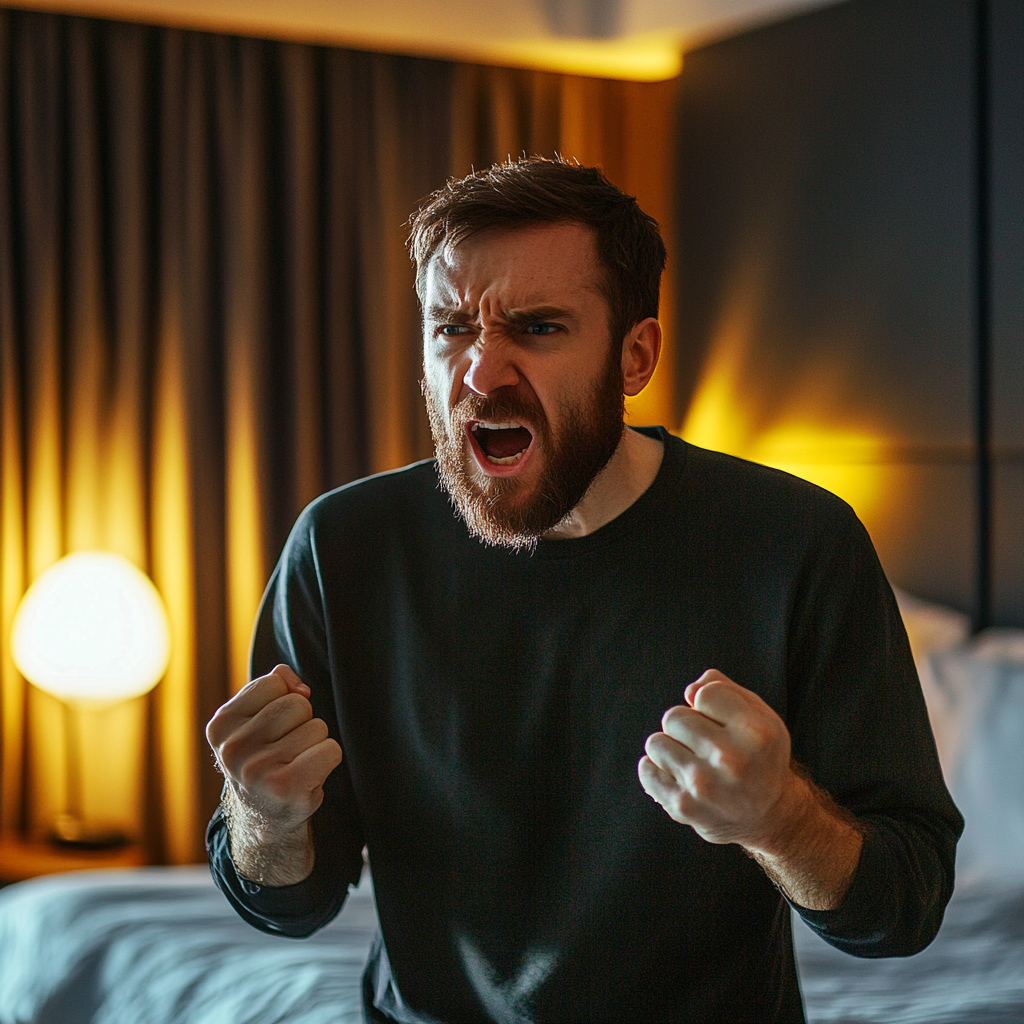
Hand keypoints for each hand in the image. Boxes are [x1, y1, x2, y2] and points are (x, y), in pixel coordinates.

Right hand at [206, 664, 342, 836]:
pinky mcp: (287, 787)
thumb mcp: (254, 716)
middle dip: (301, 721)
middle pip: (298, 703)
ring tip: (294, 763)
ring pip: (317, 726)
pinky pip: (331, 749)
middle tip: (285, 749)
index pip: (274, 682)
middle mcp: (234, 748)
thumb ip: (275, 683)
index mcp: (220, 725)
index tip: (270, 729)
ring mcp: (259, 769)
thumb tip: (301, 689)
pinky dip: (328, 758)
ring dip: (314, 742)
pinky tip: (308, 775)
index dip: (282, 701)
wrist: (263, 815)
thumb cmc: (264, 755)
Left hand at [637, 669, 800, 850]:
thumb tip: (690, 691)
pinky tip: (680, 776)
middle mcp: (731, 759)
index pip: (705, 694)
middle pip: (674, 716)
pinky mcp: (683, 806)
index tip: (723, 722)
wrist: (769, 816)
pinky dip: (658, 770)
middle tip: (707, 745)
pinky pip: (647, 770)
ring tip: (694, 761)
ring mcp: (703, 784)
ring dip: (671, 748)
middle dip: (686, 726)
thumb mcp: (761, 716)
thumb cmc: (760, 757)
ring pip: (656, 742)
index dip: (710, 705)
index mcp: (755, 732)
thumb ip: (726, 689)